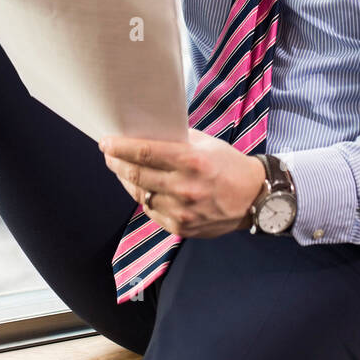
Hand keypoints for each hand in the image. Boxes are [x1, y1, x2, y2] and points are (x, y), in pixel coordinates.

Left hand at [98, 127, 266, 238]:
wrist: (254, 198)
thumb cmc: (227, 164)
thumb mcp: (205, 143)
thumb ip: (177, 139)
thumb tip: (146, 132)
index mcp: (191, 161)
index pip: (144, 153)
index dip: (120, 147)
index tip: (105, 142)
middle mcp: (185, 187)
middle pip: (136, 174)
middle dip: (116, 163)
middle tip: (108, 154)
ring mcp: (182, 211)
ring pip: (140, 195)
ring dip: (127, 181)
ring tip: (121, 169)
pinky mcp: (181, 227)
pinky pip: (151, 211)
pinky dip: (142, 198)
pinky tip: (140, 188)